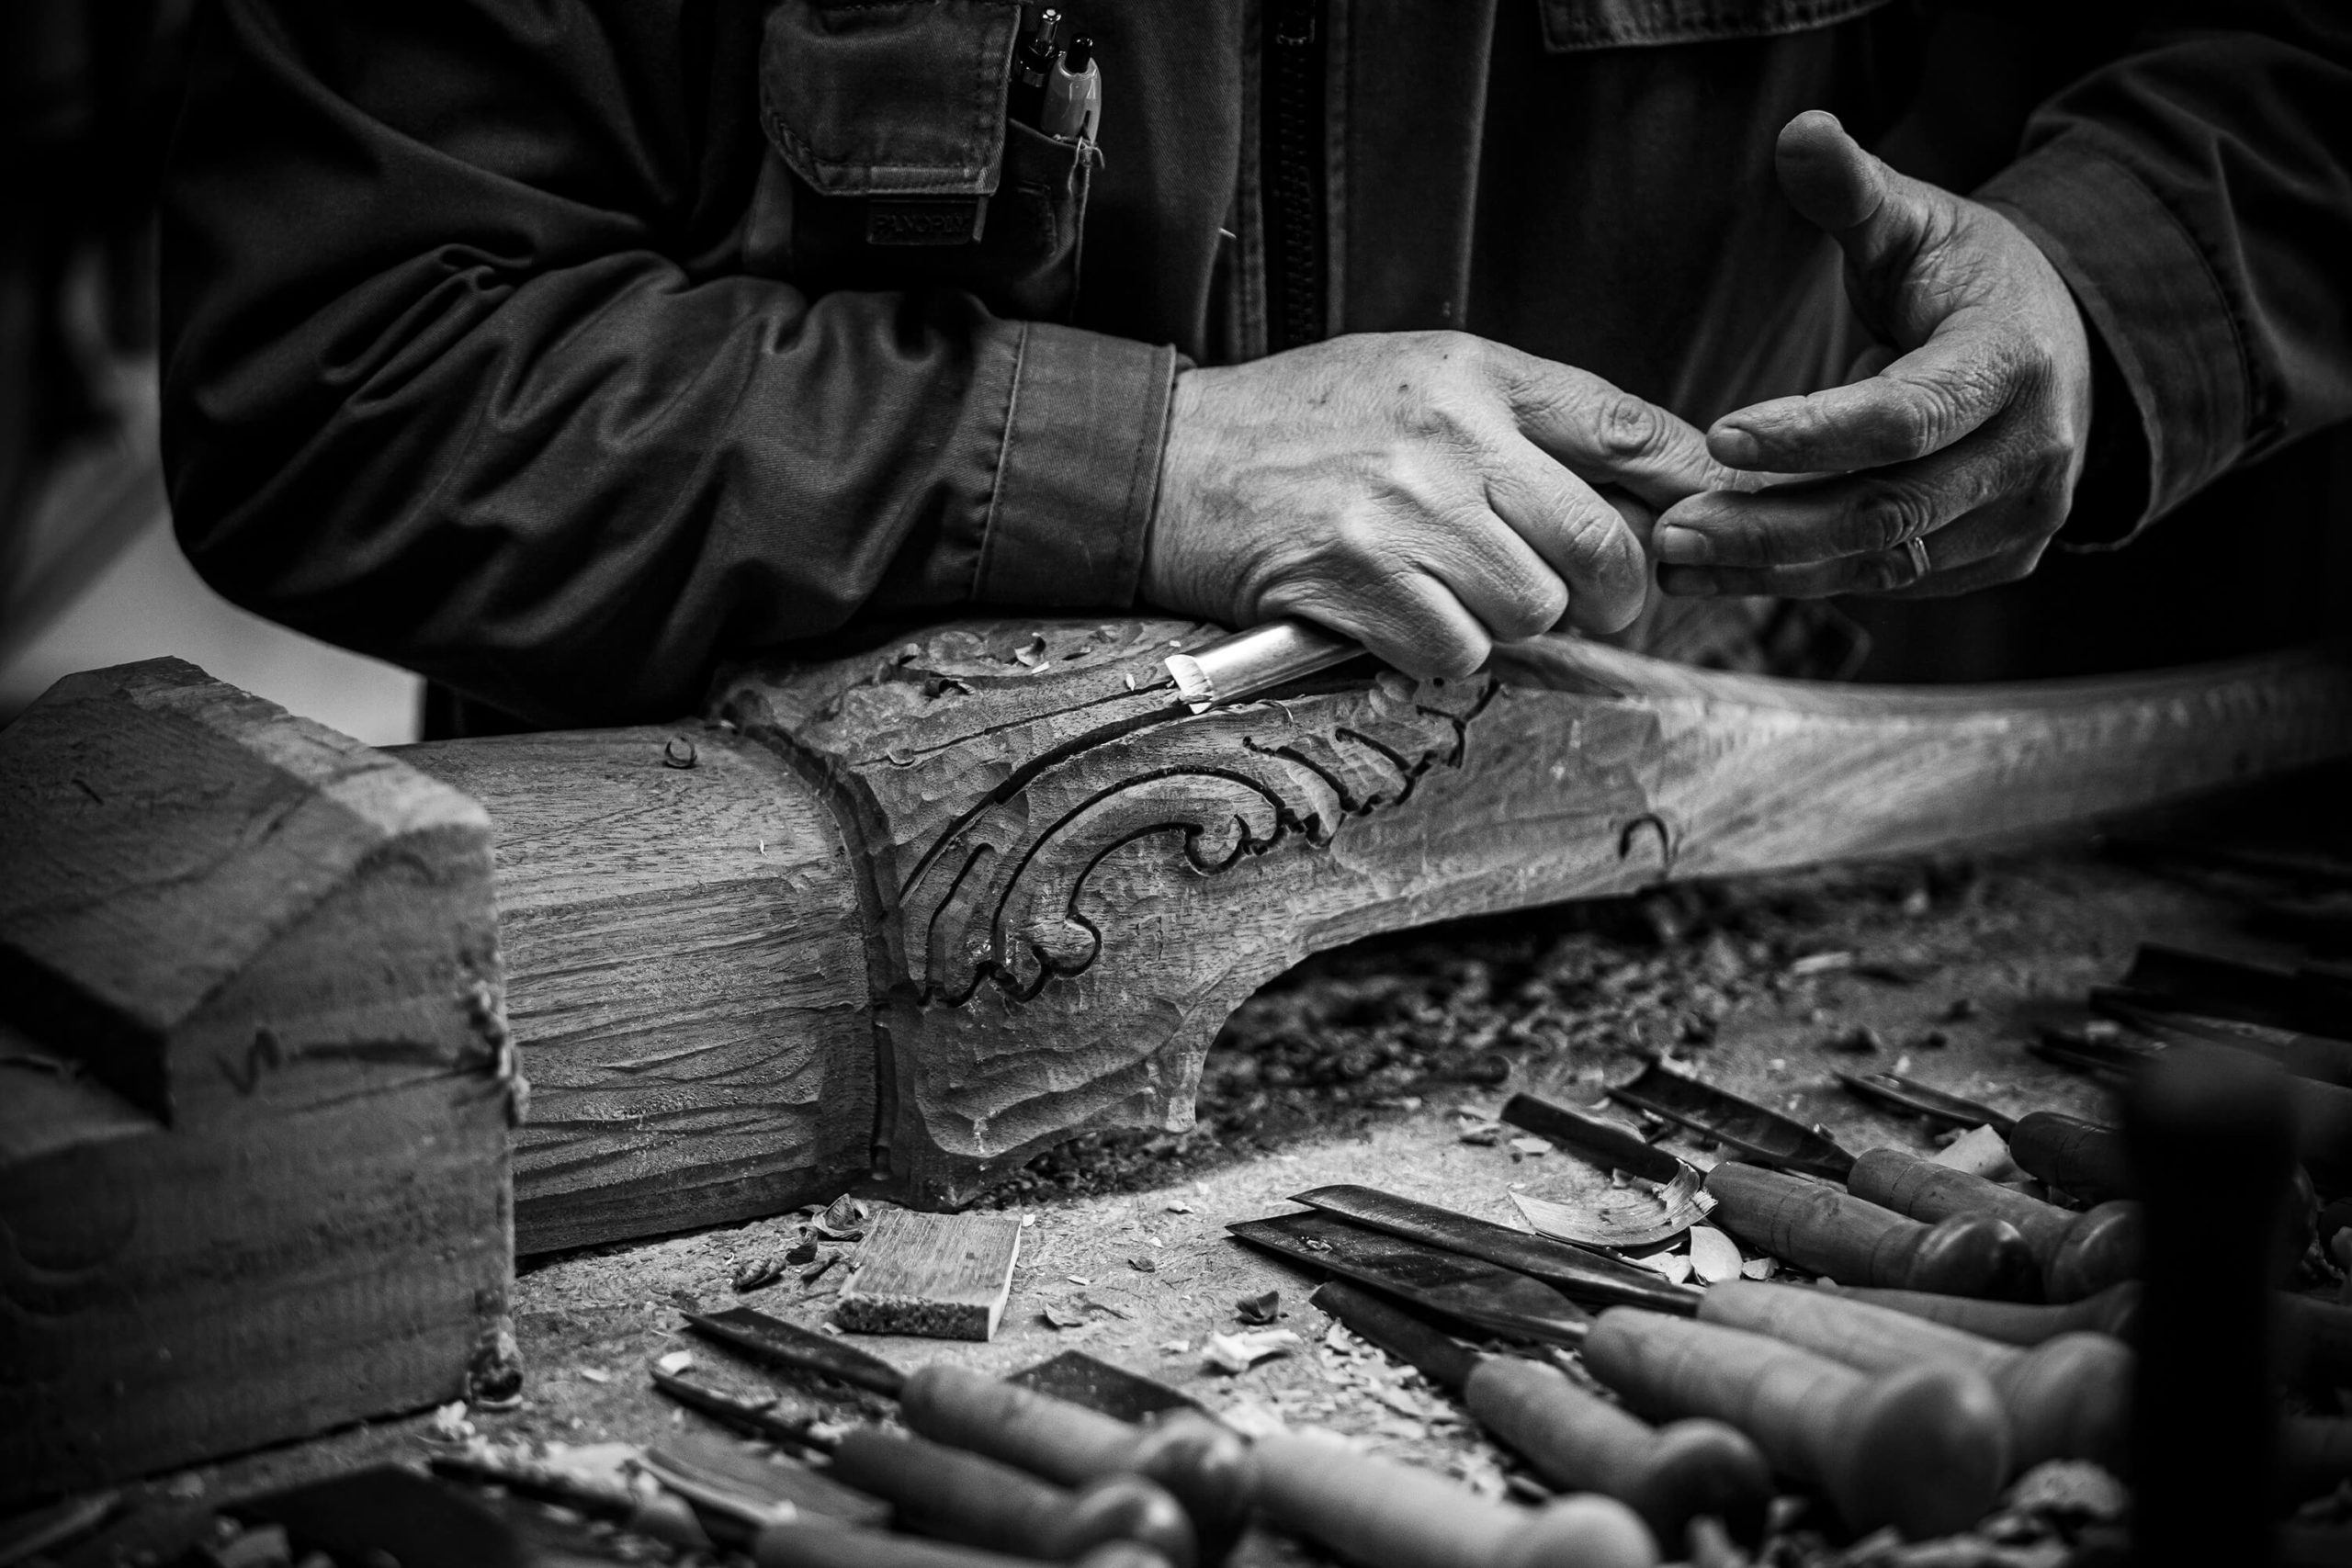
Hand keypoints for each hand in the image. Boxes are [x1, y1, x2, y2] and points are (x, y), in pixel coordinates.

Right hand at [1144, 331, 1738, 677]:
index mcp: (1476, 374)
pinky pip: (1458, 653)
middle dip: (1611, 595)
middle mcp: (1451, 436)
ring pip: (1534, 610)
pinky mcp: (1358, 580)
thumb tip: (1640, 484)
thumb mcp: (1417, 375)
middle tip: (1586, 605)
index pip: (1627, 430)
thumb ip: (1523, 417)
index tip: (1697, 527)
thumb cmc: (1300, 425)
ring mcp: (1404, 511)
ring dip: (1510, 625)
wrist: (1168, 461)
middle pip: (1603, 546)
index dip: (1686, 491)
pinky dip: (1442, 654)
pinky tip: (1403, 620)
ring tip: (1461, 598)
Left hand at [1653, 111, 2093, 598]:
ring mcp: (2022, 517)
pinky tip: (1732, 570)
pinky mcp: (2000, 557)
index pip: (1904, 417)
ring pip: (1883, 563)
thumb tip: (1800, 132)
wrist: (2055, 345)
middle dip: (1769, 530)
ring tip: (1680, 564)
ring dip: (1773, 570)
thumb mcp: (1913, 222)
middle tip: (1672, 536)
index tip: (1720, 435)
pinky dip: (1809, 579)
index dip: (1811, 436)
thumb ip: (1852, 190)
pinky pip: (1893, 582)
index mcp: (2015, 361)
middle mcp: (2033, 452)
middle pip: (1887, 513)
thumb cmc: (1962, 281)